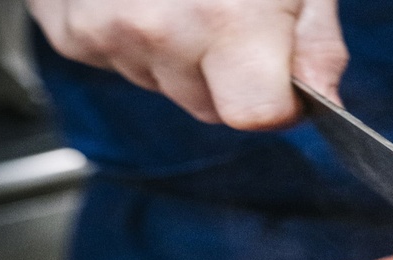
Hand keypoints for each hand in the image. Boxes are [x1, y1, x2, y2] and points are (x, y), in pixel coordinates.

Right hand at [26, 0, 347, 129]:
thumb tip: (322, 96)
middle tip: (226, 12)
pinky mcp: (71, 30)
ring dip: (182, 55)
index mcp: (223, 19)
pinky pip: (123, 64)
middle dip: (228, 75)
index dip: (277, 103)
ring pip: (167, 86)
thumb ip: (315, 39)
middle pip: (211, 107)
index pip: (254, 114)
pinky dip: (138, 40)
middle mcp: (158, 30)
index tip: (282, 77)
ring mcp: (105, 31)